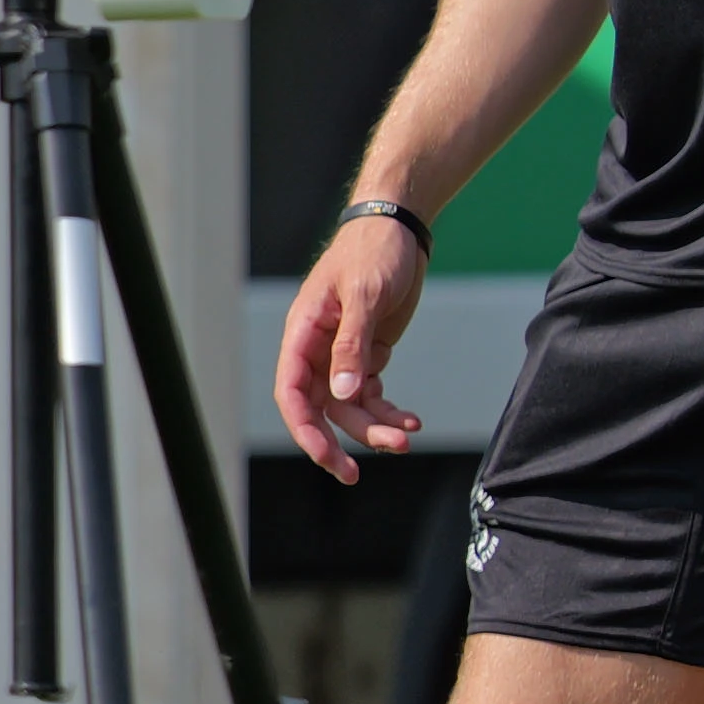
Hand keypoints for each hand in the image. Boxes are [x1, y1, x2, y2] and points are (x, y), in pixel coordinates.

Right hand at [274, 214, 429, 477]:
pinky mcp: (367, 354)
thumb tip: (342, 395)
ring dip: (375, 427)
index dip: (303, 427)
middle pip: (319, 408)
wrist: (399, 229)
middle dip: (339, 441)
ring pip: (350, 406)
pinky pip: (372, 394)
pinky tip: (412, 420)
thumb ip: (351, 346)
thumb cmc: (374, 252)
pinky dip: (390, 411)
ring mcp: (342, 354)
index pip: (291, 391)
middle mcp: (317, 350)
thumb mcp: (364, 295)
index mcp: (303, 333)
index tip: (326, 455)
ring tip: (407, 437)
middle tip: (355, 474)